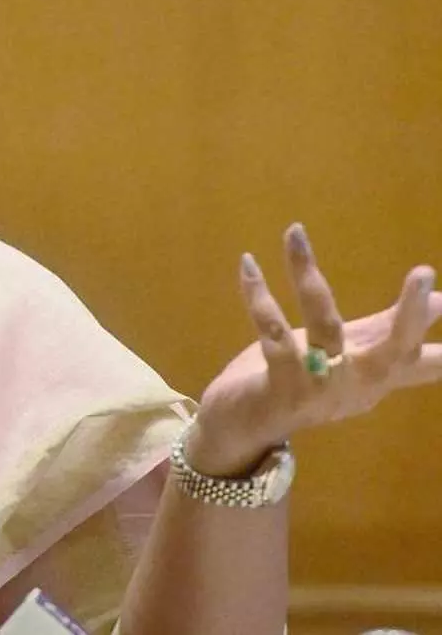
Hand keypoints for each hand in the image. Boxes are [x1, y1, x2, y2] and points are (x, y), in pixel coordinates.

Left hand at [188, 223, 441, 476]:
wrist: (242, 429)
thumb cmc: (301, 384)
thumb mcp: (350, 354)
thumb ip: (387, 327)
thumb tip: (440, 299)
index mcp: (377, 377)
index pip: (427, 361)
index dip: (441, 336)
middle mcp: (357, 385)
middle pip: (394, 352)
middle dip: (410, 314)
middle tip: (423, 272)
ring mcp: (320, 387)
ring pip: (324, 326)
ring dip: (307, 276)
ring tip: (296, 236)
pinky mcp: (281, 384)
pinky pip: (272, 331)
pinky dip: (259, 296)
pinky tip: (249, 264)